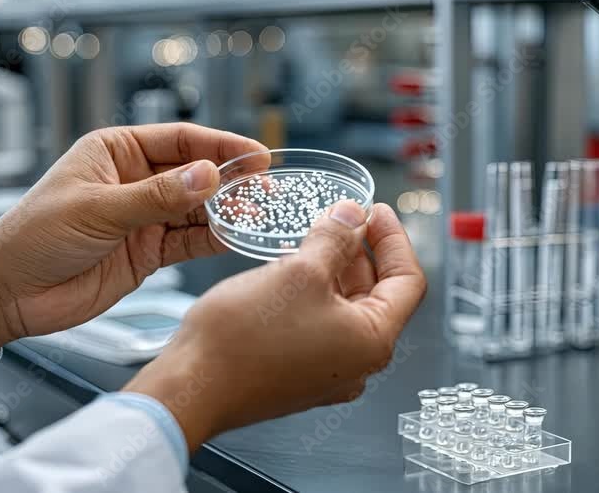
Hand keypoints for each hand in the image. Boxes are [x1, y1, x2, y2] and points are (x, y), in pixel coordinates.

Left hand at [0, 123, 266, 348]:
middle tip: (267, 187)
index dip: (220, 146)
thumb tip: (207, 175)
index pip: (179, 140)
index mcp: (116, 152)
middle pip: (195, 172)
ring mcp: (143, 217)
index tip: (256, 155)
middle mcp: (134, 180)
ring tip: (259, 213)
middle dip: (231, 179)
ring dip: (227, 210)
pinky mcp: (147, 251)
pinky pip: (188, 241)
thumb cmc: (34, 238)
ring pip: (197, 208)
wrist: (7, 295)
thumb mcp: (98, 210)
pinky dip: (213, 240)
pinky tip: (235, 237)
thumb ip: (156, 196)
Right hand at [123, 200, 426, 451]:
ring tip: (315, 237)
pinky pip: (320, 325)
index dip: (394, 239)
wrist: (189, 388)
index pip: (408, 281)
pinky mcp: (298, 374)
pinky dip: (315, 293)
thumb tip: (353, 217)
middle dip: (362, 251)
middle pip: (378, 294)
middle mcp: (357, 364)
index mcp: (373, 342)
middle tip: (343, 217)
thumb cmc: (243, 340)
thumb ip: (336, 238)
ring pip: (345, 308)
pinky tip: (293, 271)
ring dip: (336, 270)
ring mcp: (327, 372)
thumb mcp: (300, 271)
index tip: (378, 211)